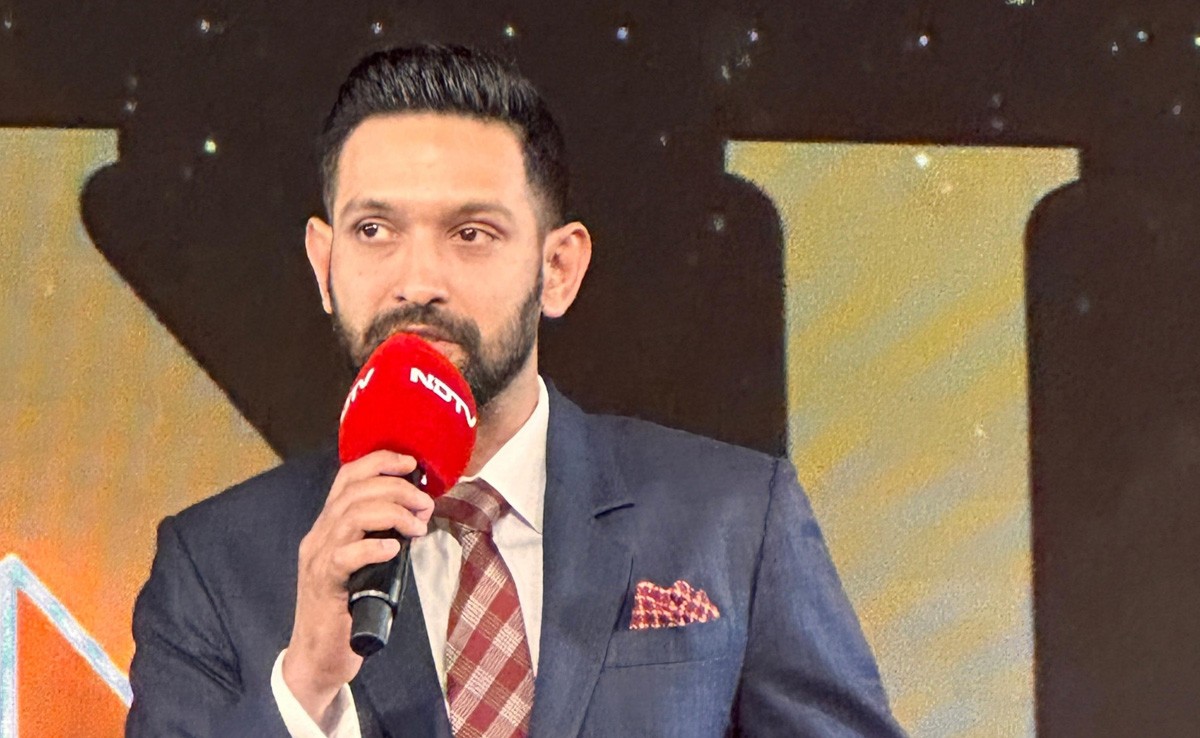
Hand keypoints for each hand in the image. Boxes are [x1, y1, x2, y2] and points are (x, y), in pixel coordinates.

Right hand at [282, 450, 434, 723]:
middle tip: (425, 505)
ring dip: (393, 514)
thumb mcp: (365, 563)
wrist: (318, 657)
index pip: (348, 477)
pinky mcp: (324, 585)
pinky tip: (394, 549)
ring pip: (352, 516)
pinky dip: (373, 547)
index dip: (380, 462)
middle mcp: (319, 535)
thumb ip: (380, 537)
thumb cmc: (347, 610)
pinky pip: (345, 556)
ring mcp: (318, 559)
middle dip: (398, 489)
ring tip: (418, 527)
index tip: (412, 464)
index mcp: (328, 525)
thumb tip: (417, 516)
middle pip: (355, 491)